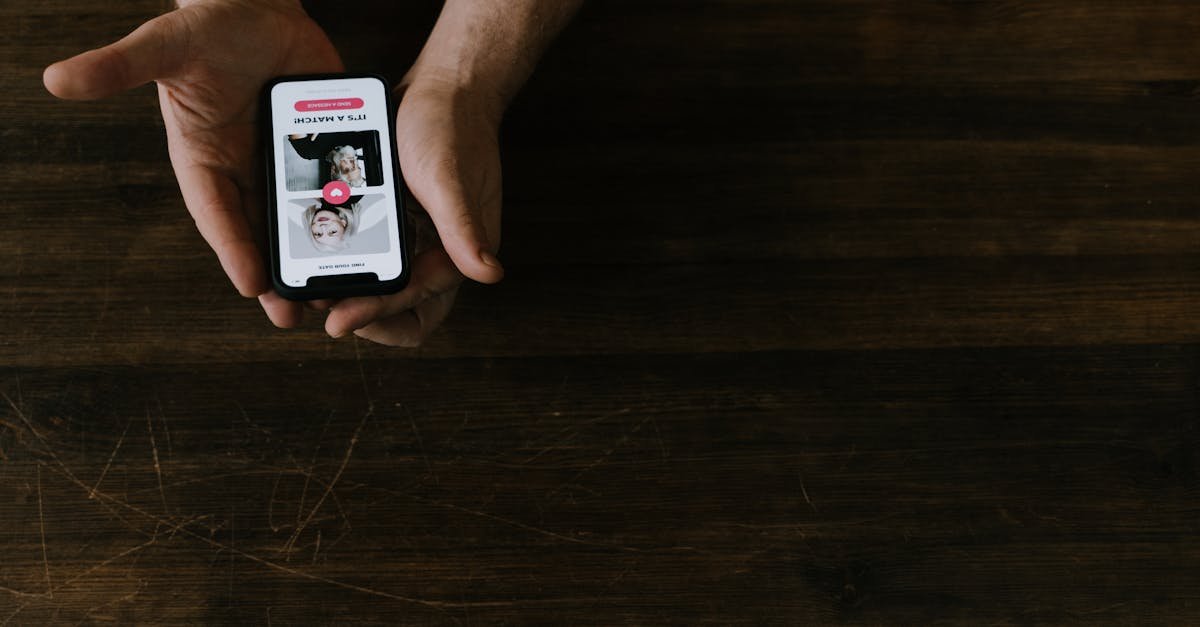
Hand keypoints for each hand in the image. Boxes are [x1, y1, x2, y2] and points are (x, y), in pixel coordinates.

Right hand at [43, 0, 342, 324]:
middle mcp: (245, 170)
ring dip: (315, 259)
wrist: (260, 6)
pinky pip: (335, 189)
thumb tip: (57, 79)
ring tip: (336, 297)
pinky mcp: (318, 151)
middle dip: (276, 277)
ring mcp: (284, 165)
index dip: (234, 250)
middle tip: (294, 316)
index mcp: (204, 160)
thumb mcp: (166, 45)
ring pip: (300, 222)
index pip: (218, 214)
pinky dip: (350, 217)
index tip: (250, 285)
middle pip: (261, 233)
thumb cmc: (205, 25)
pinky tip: (369, 243)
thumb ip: (121, 65)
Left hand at [317, 79, 505, 345]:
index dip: (380, 319)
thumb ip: (464, 229)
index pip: (417, 311)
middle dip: (355, 313)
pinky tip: (310, 249)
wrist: (445, 87)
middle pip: (394, 311)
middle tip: (313, 304)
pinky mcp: (392, 219)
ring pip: (375, 285)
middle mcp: (435, 256)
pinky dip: (341, 256)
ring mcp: (413, 240)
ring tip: (304, 285)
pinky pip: (365, 251)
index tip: (339, 319)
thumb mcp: (448, 179)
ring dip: (344, 289)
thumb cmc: (453, 128)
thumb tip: (489, 274)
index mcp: (457, 257)